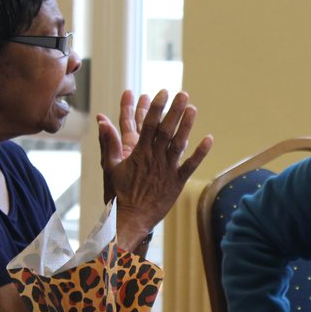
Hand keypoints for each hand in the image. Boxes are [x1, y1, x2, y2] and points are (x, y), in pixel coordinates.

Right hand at [97, 89, 212, 251]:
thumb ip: (108, 142)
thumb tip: (101, 120)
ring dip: (187, 126)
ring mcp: (167, 170)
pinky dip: (200, 152)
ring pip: (179, 143)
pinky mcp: (177, 182)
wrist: (130, 219)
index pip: (148, 125)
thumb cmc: (118, 193)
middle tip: (183, 94)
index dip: (156, 107)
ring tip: (193, 109)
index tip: (162, 92)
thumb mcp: (109, 166)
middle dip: (174, 111)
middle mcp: (154, 158)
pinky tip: (209, 138)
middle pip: (166, 130)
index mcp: (138, 153)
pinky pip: (190, 165)